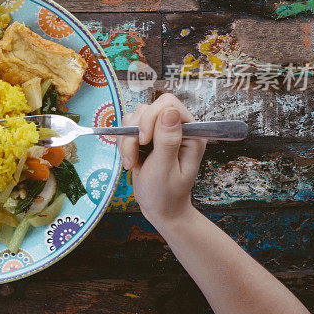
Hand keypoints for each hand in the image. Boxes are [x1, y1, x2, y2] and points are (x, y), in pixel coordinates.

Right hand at [116, 94, 206, 227]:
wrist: (159, 209)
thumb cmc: (166, 194)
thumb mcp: (165, 169)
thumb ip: (167, 140)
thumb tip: (169, 111)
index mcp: (190, 134)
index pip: (169, 104)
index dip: (151, 118)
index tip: (144, 141)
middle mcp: (176, 128)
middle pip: (147, 109)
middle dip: (134, 133)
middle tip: (133, 157)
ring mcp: (160, 131)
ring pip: (134, 117)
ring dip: (127, 140)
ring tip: (131, 161)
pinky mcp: (146, 136)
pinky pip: (127, 127)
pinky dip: (123, 143)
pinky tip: (129, 159)